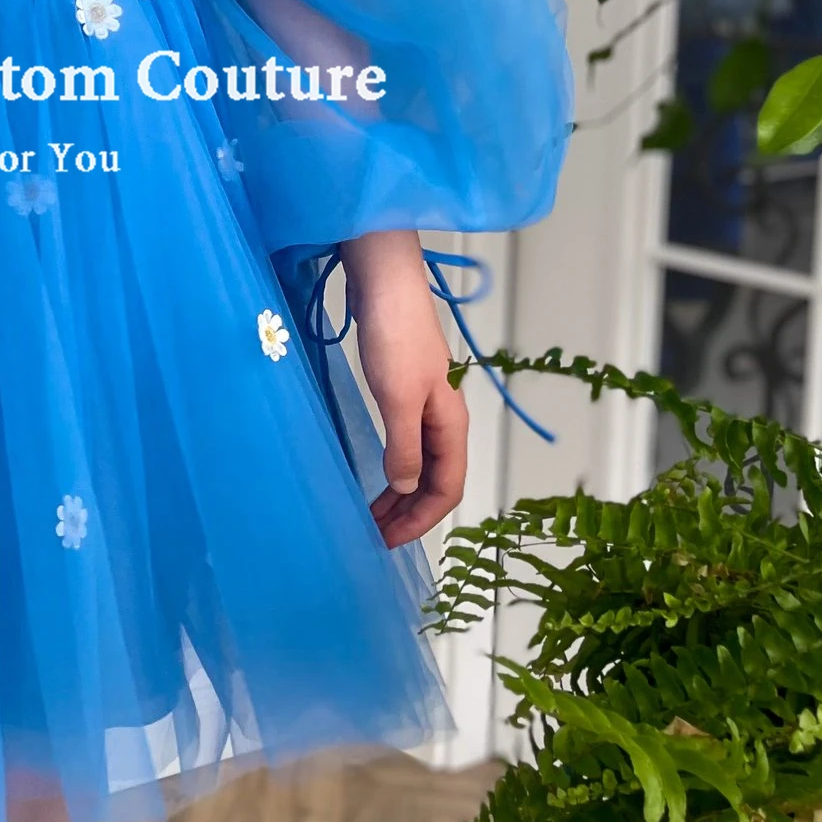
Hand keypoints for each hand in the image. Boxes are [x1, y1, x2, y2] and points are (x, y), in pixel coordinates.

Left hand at [341, 229, 468, 548]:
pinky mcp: (402, 387)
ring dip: (399, 492)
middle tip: (374, 535)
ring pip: (419, 462)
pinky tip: (374, 472)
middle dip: (409, 513)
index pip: (446, 489)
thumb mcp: (397, 397)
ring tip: (371, 513)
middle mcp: (443, 416)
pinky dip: (392, 465)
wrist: (383, 279)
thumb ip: (403, 445)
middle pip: (435, 480)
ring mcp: (423, 401)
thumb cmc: (393, 333)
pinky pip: (405, 441)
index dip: (421, 521)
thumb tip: (404, 488)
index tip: (388, 542)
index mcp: (450, 422)